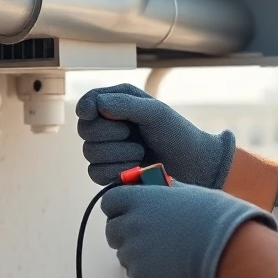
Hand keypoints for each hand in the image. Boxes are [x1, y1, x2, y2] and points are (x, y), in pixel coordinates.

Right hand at [76, 84, 235, 187]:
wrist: (193, 165)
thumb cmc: (177, 133)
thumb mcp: (155, 112)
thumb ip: (125, 105)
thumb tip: (96, 105)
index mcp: (117, 104)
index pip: (87, 103)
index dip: (85, 108)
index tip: (91, 113)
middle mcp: (109, 126)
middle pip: (84, 130)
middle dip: (109, 133)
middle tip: (133, 134)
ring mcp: (107, 151)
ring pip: (89, 152)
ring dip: (118, 154)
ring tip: (141, 153)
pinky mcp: (109, 173)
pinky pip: (95, 173)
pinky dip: (115, 171)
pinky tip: (134, 168)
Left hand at [101, 180, 276, 277]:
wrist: (227, 251)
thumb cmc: (215, 221)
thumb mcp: (188, 193)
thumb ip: (165, 192)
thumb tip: (159, 190)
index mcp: (140, 199)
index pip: (110, 201)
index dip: (119, 207)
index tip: (127, 211)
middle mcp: (131, 224)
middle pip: (112, 231)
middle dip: (126, 234)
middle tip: (148, 237)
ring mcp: (133, 252)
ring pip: (125, 256)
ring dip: (139, 256)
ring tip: (167, 256)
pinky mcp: (141, 277)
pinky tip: (170, 271)